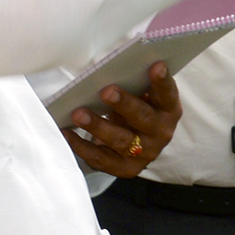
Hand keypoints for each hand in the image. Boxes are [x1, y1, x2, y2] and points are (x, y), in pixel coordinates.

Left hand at [66, 62, 181, 177]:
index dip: (162, 81)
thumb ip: (133, 84)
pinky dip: (81, 146)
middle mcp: (161, 133)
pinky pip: (101, 158)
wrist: (136, 144)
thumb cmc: (133, 110)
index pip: (167, 94)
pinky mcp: (125, 168)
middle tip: (107, 91)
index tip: (156, 65)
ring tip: (78, 114)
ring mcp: (144, 154)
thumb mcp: (140, 96)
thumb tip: (108, 71)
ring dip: (98, 126)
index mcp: (168, 110)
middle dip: (125, 104)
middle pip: (144, 118)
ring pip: (121, 140)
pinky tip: (66, 132)